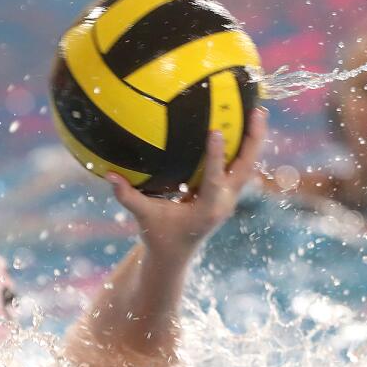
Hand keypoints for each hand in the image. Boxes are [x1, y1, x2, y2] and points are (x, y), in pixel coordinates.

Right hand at [107, 108, 267, 261]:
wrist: (176, 255)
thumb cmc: (158, 236)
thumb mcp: (143, 217)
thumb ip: (128, 196)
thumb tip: (109, 175)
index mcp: (207, 210)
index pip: (215, 180)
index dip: (216, 155)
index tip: (216, 131)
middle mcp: (223, 203)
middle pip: (246, 168)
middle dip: (254, 140)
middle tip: (257, 110)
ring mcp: (229, 199)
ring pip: (248, 166)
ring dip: (254, 140)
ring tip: (257, 111)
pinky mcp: (227, 194)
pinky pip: (240, 167)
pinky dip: (243, 147)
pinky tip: (242, 126)